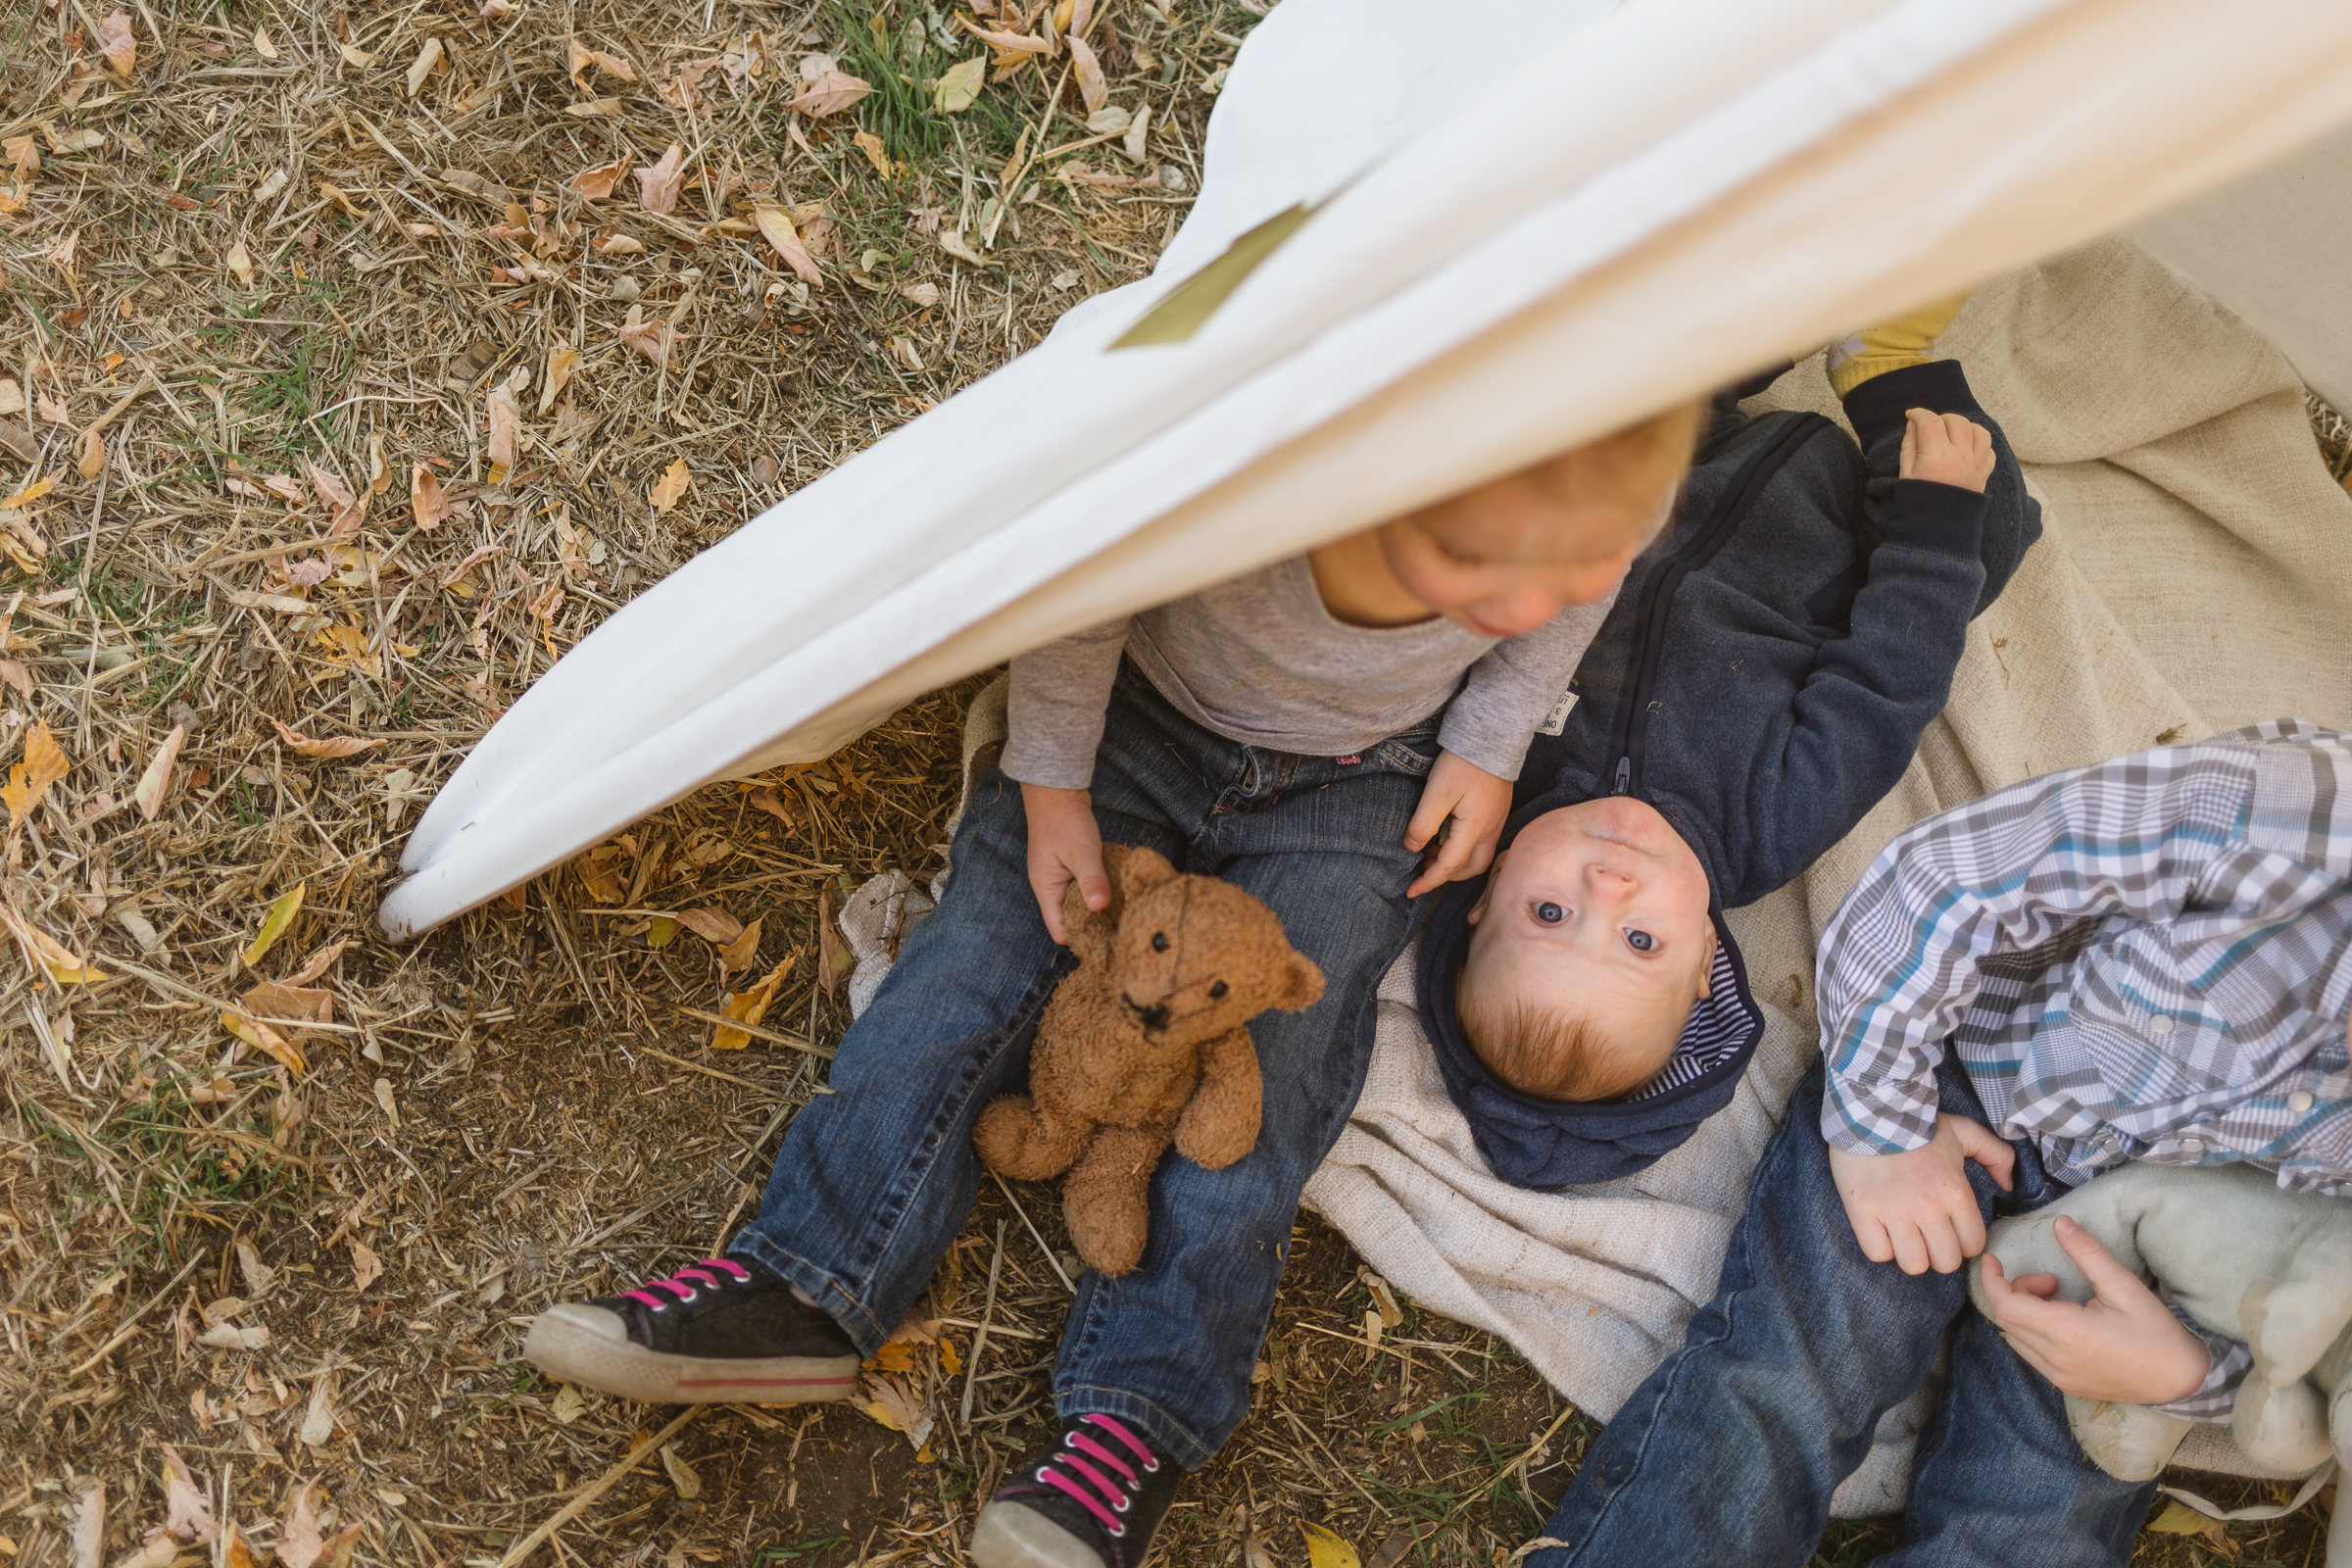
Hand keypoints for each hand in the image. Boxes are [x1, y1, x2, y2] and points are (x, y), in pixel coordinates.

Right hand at [1021, 783, 1107, 943]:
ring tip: (1124, 913)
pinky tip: (1118, 891)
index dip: (1082, 938)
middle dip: (1094, 926)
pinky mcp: (1072, 868)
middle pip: (1071, 921)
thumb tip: (1099, 907)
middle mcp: (1052, 888)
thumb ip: (1091, 880)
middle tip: (1122, 929)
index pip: (1060, 930)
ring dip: (1098, 907)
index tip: (1108, 941)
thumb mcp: (1082, 852)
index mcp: (1047, 890)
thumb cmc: (1064, 820)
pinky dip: (1099, 891)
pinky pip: (1085, 888)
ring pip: (1080, 904)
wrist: (1057, 791)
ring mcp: (1061, 878)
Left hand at [1404, 749, 1511, 897]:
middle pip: (1471, 869)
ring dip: (1454, 861)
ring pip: (1477, 856)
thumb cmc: (1464, 763)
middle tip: (1422, 870)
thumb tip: (1412, 848)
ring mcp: (1496, 822)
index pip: (1449, 867)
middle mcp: (1490, 831)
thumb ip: (1423, 824)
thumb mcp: (1437, 793)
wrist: (1492, 737)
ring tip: (1429, 851)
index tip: (1410, 891)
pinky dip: (1462, 848)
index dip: (1428, 881)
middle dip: (1447, 876)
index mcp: (1475, 830)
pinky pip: (1480, 842)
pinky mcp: (1496, 812)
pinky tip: (1445, 835)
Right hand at [1827, 1112, 2014, 1274]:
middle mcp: (1927, 1208)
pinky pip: (1878, 1253)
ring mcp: (1893, 1212)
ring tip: (1906, 1237)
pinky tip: (1882, 1230)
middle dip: (1940, 1254)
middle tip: (1930, 1237)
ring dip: (1912, 1254)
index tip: (1953, 1231)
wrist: (1870, 1109)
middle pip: (1945, 1262)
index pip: (1973, 1245)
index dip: (1965, 1242)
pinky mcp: (1863, 1212)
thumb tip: (2008, 1185)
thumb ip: (1996, 1154)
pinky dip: (1881, 1247)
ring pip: (1913, 1264)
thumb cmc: (1918, 1125)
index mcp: (1955, 1192)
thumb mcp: (1964, 1132)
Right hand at [1898, 408, 1994, 492]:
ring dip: (1965, 427)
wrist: (1939, 528)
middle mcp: (1959, 456)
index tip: (1911, 415)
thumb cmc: (1918, 501)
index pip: (1930, 422)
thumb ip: (1909, 445)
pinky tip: (1967, 448)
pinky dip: (1979, 444)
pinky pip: (1989, 450)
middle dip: (1942, 418)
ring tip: (1953, 433)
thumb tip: (1914, 424)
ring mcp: (1975, 464)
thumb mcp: (1906, 473)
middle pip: (1956, 421)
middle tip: (1931, 426)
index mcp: (1935, 457)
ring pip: (1979, 431)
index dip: (1919, 414)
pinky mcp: (1984, 474)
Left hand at [1979, 1216, 2213, 1404]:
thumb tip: (2060, 1222)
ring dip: (2023, 1312)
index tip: (1992, 1259)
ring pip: (2015, 1338)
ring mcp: (2059, 1377)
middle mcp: (2055, 1359)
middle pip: (2006, 1320)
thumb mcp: (2124, 1286)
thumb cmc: (2156, 1332)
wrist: (2182, 1381)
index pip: (2005, 1305)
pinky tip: (2061, 1321)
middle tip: (2049, 1280)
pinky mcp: (2066, 1386)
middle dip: (2015, 1291)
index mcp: (2067, 1333)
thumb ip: (2087, 1253)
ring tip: (2058, 1298)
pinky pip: (2031, 1355)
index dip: (1991, 1279)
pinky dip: (2031, 1332)